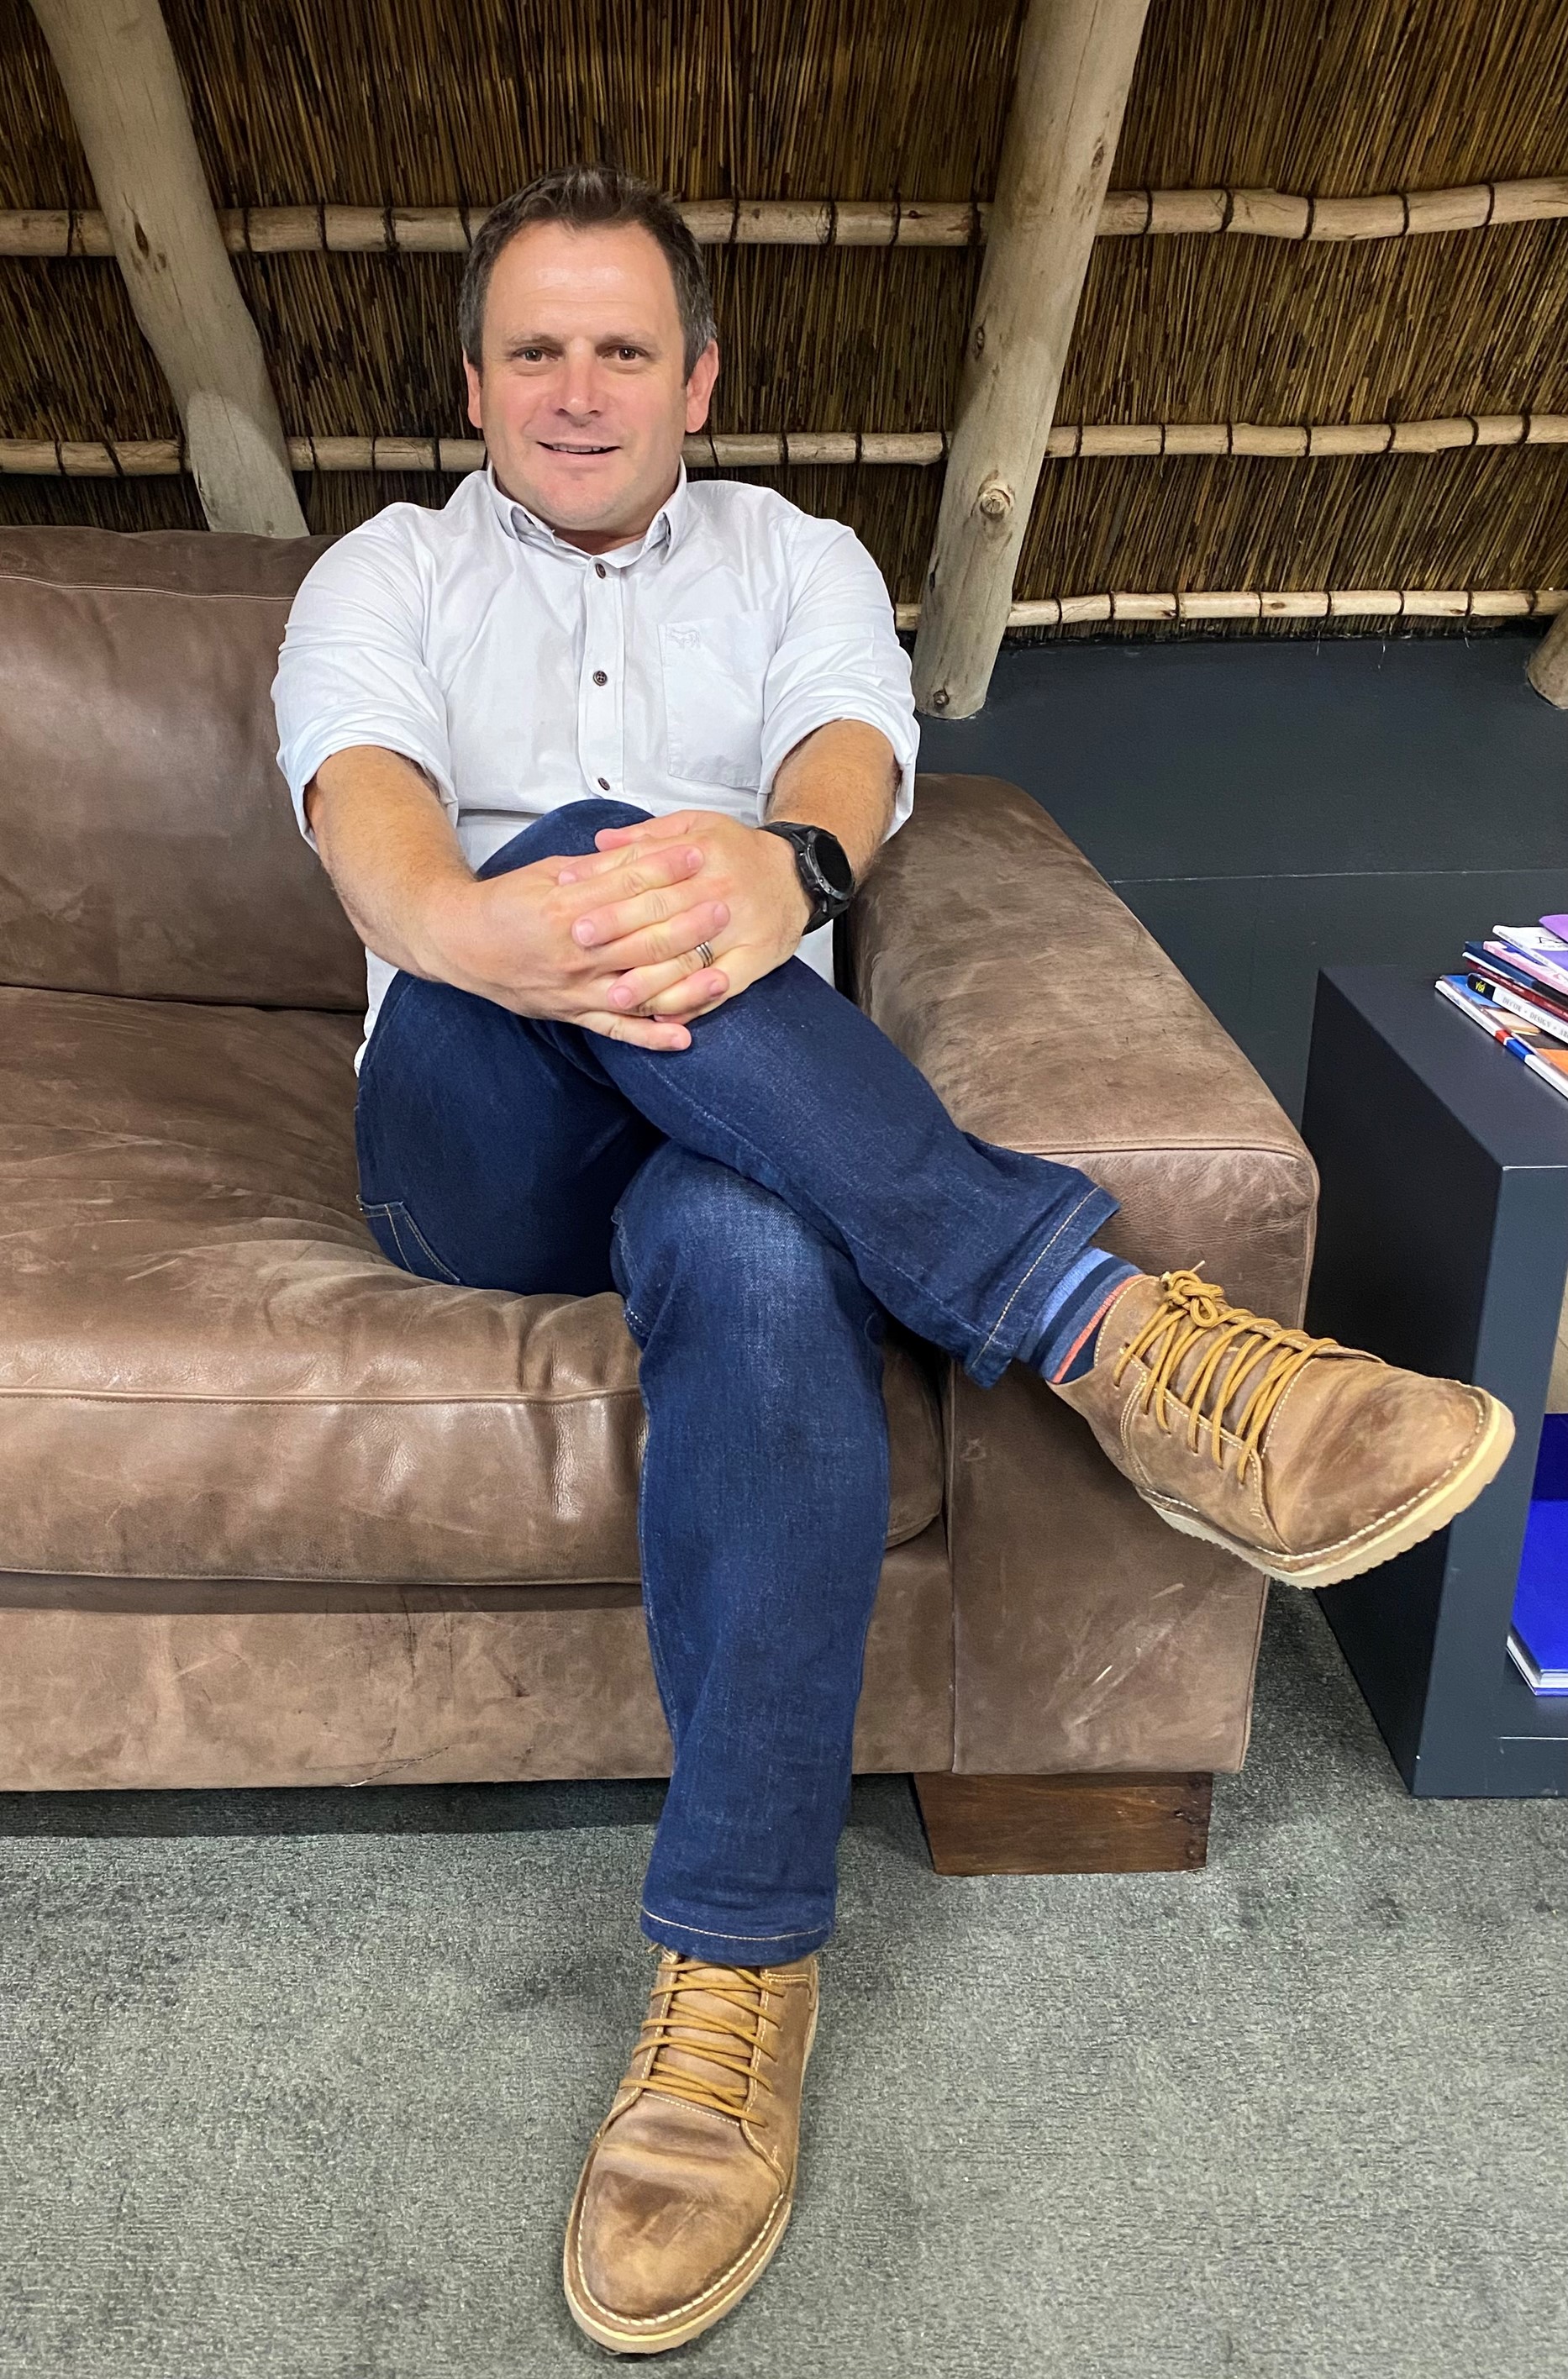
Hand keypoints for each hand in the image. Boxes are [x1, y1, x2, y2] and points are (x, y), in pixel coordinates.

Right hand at [419, 835, 733, 1049]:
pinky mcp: (571, 1014)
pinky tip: (684, 1037)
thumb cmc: (504, 903)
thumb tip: (641, 852)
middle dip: (687, 923)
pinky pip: (616, 1030)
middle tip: (724, 907)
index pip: (625, 887)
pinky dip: (650, 1037)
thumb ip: (595, 869)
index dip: (665, 871)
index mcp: (564, 908)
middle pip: (641, 938)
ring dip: (681, 983)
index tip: (698, 856)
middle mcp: (573, 952)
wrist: (459, 944)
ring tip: (722, 973)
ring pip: (637, 988)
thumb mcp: (546, 872)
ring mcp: (574, 989)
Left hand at [555, 809, 811, 1023]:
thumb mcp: (697, 826)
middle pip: (663, 917)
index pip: (647, 875)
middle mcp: (719, 893)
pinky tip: (665, 1018)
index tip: (574, 903)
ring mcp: (739, 930)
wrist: (796, 875)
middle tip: (581, 949)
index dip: (607, 891)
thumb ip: (647, 837)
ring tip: (616, 995)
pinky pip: (721, 988)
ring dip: (652, 982)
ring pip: (689, 961)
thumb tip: (600, 842)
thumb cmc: (739, 852)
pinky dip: (692, 1004)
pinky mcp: (755, 959)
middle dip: (619, 935)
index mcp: (702, 856)